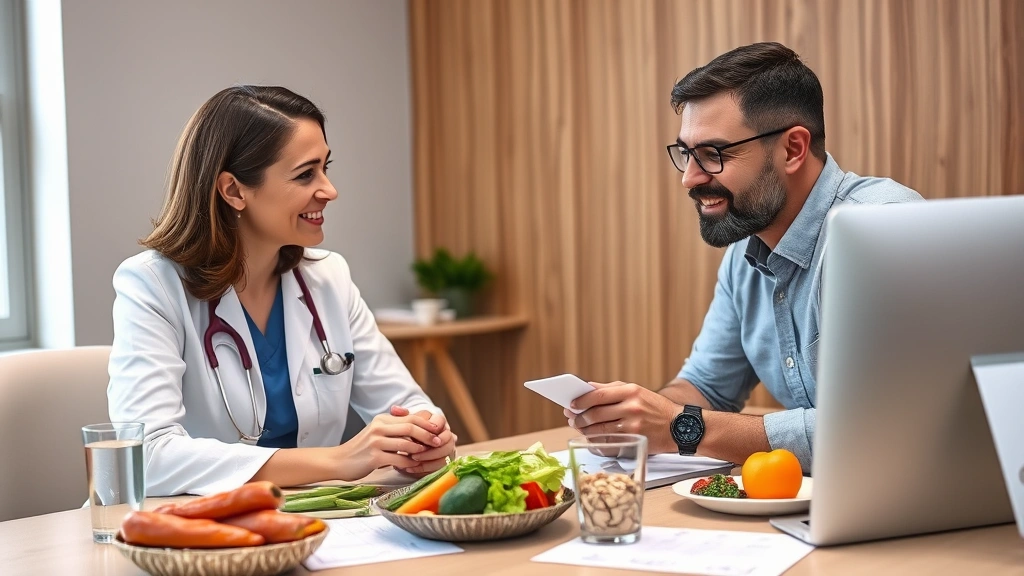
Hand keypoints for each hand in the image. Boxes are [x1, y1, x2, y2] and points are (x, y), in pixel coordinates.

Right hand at [336, 410, 445, 479]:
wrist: (339, 461)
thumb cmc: (361, 449)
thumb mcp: (377, 432)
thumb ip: (394, 428)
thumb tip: (417, 425)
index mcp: (382, 420)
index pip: (410, 418)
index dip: (426, 424)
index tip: (438, 431)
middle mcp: (379, 428)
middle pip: (410, 427)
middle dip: (427, 435)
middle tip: (438, 442)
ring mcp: (376, 442)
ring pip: (406, 443)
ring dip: (419, 450)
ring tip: (427, 455)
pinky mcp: (374, 458)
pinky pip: (398, 459)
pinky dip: (409, 463)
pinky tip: (414, 466)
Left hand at [389, 405, 457, 475]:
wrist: (409, 447)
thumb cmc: (408, 432)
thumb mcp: (404, 423)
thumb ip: (400, 416)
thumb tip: (394, 409)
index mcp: (437, 421)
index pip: (441, 420)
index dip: (433, 426)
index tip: (420, 433)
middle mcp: (445, 434)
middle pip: (448, 439)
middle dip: (431, 447)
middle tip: (415, 451)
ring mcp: (447, 448)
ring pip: (445, 453)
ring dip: (428, 457)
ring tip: (412, 459)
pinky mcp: (444, 461)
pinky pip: (440, 466)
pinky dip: (425, 468)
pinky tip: (410, 468)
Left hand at [564, 381, 680, 453]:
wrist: (681, 426)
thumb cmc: (657, 408)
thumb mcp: (637, 391)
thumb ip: (612, 389)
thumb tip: (587, 389)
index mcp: (631, 391)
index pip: (598, 394)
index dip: (581, 400)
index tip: (571, 403)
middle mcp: (631, 407)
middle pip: (596, 413)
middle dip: (579, 417)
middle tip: (571, 417)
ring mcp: (633, 425)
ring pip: (599, 429)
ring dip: (585, 429)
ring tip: (579, 427)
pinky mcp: (635, 440)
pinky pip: (608, 441)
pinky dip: (596, 440)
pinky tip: (591, 437)